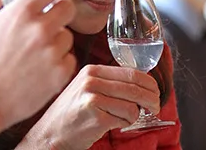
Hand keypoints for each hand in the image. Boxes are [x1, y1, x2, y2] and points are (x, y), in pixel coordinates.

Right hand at [0, 0, 81, 141]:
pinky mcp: (60, 73)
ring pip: (68, 36)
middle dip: (60, 13)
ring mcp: (51, 51)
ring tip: (36, 53)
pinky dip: (59, 63)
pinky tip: (40, 69)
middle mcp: (39, 28)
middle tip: (47, 24)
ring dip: (58, 41)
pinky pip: (69, 59)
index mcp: (20, 11)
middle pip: (68, 8)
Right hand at [19, 64, 160, 148]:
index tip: (155, 91)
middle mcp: (91, 81)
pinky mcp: (95, 117)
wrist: (49, 135)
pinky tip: (115, 124)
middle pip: (135, 87)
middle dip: (151, 99)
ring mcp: (92, 98)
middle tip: (155, 107)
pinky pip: (124, 119)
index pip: (131, 72)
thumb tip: (142, 84)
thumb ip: (109, 82)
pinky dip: (124, 124)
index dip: (149, 83)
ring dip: (134, 115)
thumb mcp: (86, 88)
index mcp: (92, 71)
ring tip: (124, 119)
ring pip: (132, 105)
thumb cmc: (71, 114)